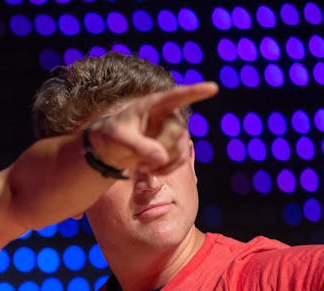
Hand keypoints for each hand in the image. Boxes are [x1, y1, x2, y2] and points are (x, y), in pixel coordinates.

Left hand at [86, 82, 218, 174]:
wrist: (110, 149)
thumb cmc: (111, 136)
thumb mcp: (118, 139)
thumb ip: (138, 146)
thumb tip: (162, 157)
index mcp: (154, 104)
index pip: (177, 96)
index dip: (195, 92)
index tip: (213, 88)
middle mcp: (168, 114)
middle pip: (177, 132)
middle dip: (160, 149)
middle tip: (140, 162)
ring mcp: (174, 130)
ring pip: (181, 148)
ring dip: (163, 162)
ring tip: (142, 166)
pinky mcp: (175, 145)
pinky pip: (181, 159)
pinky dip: (167, 169)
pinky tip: (151, 170)